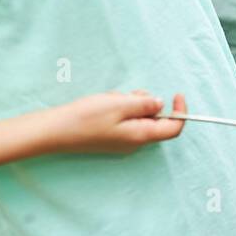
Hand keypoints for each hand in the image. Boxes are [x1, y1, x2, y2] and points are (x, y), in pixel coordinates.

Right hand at [45, 90, 186, 154]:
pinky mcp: (110, 135)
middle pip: (155, 118)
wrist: (55, 130)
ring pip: (138, 115)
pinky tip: (102, 105)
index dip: (180, 111)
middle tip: (127, 95)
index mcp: (141, 136)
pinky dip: (118, 107)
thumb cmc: (86, 117)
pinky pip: (124, 118)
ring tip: (110, 100)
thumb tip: (161, 104)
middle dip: (146, 102)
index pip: (173, 128)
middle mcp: (134, 141)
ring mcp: (122, 139)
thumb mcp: (120, 104)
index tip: (176, 94)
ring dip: (129, 102)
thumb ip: (145, 104)